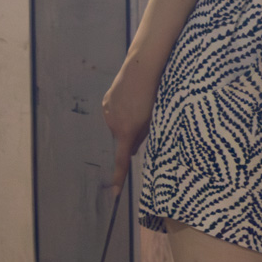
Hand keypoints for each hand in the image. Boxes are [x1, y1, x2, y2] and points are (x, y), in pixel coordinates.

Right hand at [101, 62, 159, 194]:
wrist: (141, 68)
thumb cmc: (154, 94)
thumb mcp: (154, 118)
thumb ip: (143, 136)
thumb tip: (133, 148)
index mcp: (128, 131)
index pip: (122, 160)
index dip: (119, 177)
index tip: (115, 193)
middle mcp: (114, 125)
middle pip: (125, 138)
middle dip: (134, 134)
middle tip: (147, 116)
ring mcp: (108, 113)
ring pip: (120, 125)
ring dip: (129, 120)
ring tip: (141, 102)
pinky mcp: (106, 102)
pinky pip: (115, 113)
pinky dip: (123, 110)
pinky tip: (132, 98)